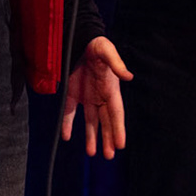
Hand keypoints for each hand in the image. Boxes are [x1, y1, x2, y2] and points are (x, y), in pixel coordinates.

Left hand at [60, 35, 131, 158]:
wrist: (81, 40)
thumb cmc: (97, 46)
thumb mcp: (107, 51)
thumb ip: (116, 64)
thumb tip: (128, 76)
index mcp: (111, 90)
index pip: (116, 113)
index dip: (118, 129)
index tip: (121, 144)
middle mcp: (101, 97)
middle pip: (106, 122)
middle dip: (108, 138)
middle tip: (110, 156)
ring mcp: (87, 97)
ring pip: (91, 121)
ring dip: (91, 137)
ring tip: (92, 153)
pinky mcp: (73, 94)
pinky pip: (70, 112)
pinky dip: (68, 124)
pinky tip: (66, 136)